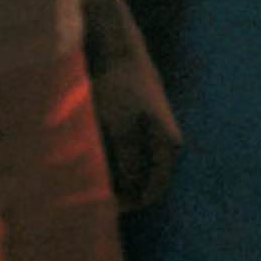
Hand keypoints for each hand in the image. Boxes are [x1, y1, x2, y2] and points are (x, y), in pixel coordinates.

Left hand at [91, 54, 184, 212]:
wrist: (120, 51)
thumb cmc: (118, 88)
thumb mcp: (119, 128)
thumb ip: (125, 162)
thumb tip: (125, 191)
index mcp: (168, 145)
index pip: (153, 190)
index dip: (129, 203)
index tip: (104, 209)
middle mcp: (167, 141)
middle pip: (146, 180)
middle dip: (122, 191)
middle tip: (94, 198)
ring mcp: (156, 132)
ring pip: (137, 167)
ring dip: (117, 176)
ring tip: (91, 179)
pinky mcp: (143, 124)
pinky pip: (132, 153)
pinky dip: (116, 160)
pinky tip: (95, 159)